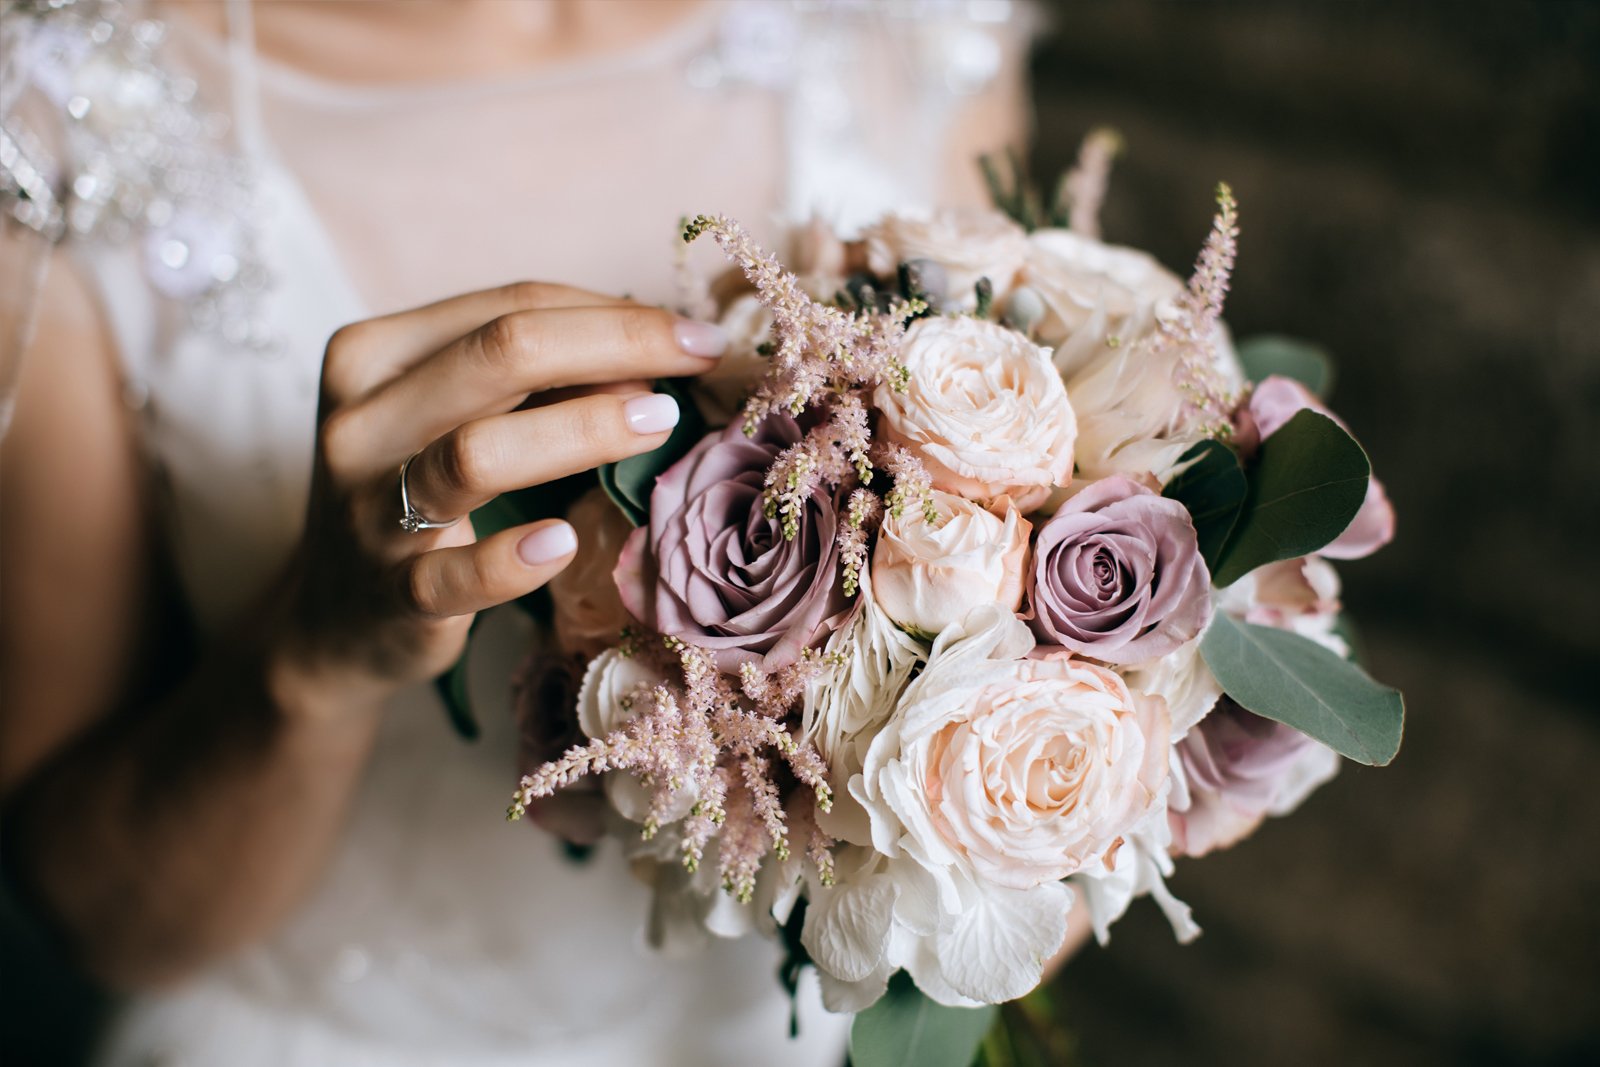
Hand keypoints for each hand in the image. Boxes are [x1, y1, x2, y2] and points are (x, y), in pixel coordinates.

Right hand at [272, 282, 727, 708]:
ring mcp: (368, 510)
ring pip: (477, 452)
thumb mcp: (454, 416)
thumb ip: (532, 378)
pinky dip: (513, 559)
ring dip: (583, 430)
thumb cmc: (419, 495)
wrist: (334, 620)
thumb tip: (658, 350)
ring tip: (659, 422)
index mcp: (373, 355)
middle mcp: (359, 421)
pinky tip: (565, 542)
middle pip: (500, 353)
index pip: (508, 306)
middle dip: (616, 345)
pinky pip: (454, 575)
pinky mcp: (390, 594)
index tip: (696, 333)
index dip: (613, 312)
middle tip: (698, 360)